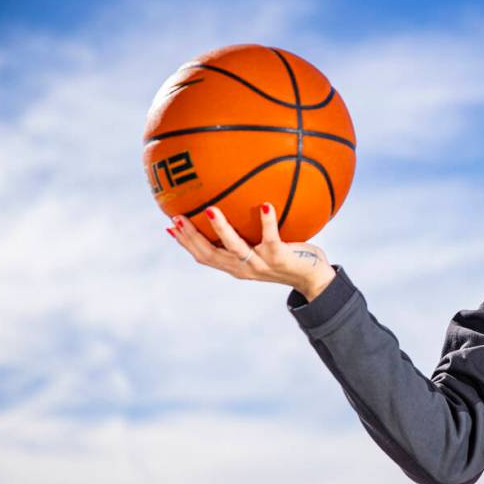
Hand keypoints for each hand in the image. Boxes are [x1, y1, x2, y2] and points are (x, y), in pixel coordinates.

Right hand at [166, 203, 335, 299]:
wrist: (313, 279)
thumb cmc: (288, 257)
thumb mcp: (262, 247)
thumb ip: (248, 235)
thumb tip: (236, 208)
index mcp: (236, 267)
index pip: (204, 256)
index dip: (185, 243)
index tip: (170, 225)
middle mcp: (244, 268)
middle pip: (210, 255)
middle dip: (191, 237)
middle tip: (178, 217)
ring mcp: (261, 264)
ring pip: (235, 248)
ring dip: (221, 229)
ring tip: (211, 210)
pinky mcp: (279, 258)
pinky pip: (271, 238)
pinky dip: (267, 222)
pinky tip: (265, 205)